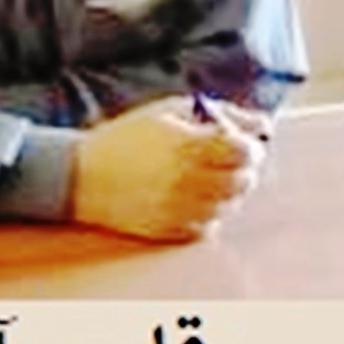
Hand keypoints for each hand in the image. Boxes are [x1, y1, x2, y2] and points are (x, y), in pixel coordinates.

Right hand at [72, 95, 270, 242]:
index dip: (251, 145)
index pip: (245, 151)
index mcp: (187, 144)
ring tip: (204, 175)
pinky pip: (210, 225)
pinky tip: (190, 196)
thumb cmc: (126, 136)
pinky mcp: (172, 231)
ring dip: (227, 190)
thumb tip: (262, 123)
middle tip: (227, 158)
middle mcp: (188, 180)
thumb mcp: (168, 111)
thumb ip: (219, 113)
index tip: (243, 141)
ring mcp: (181, 209)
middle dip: (243, 168)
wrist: (82, 175)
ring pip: (230, 205)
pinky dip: (209, 211)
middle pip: (243, 180)